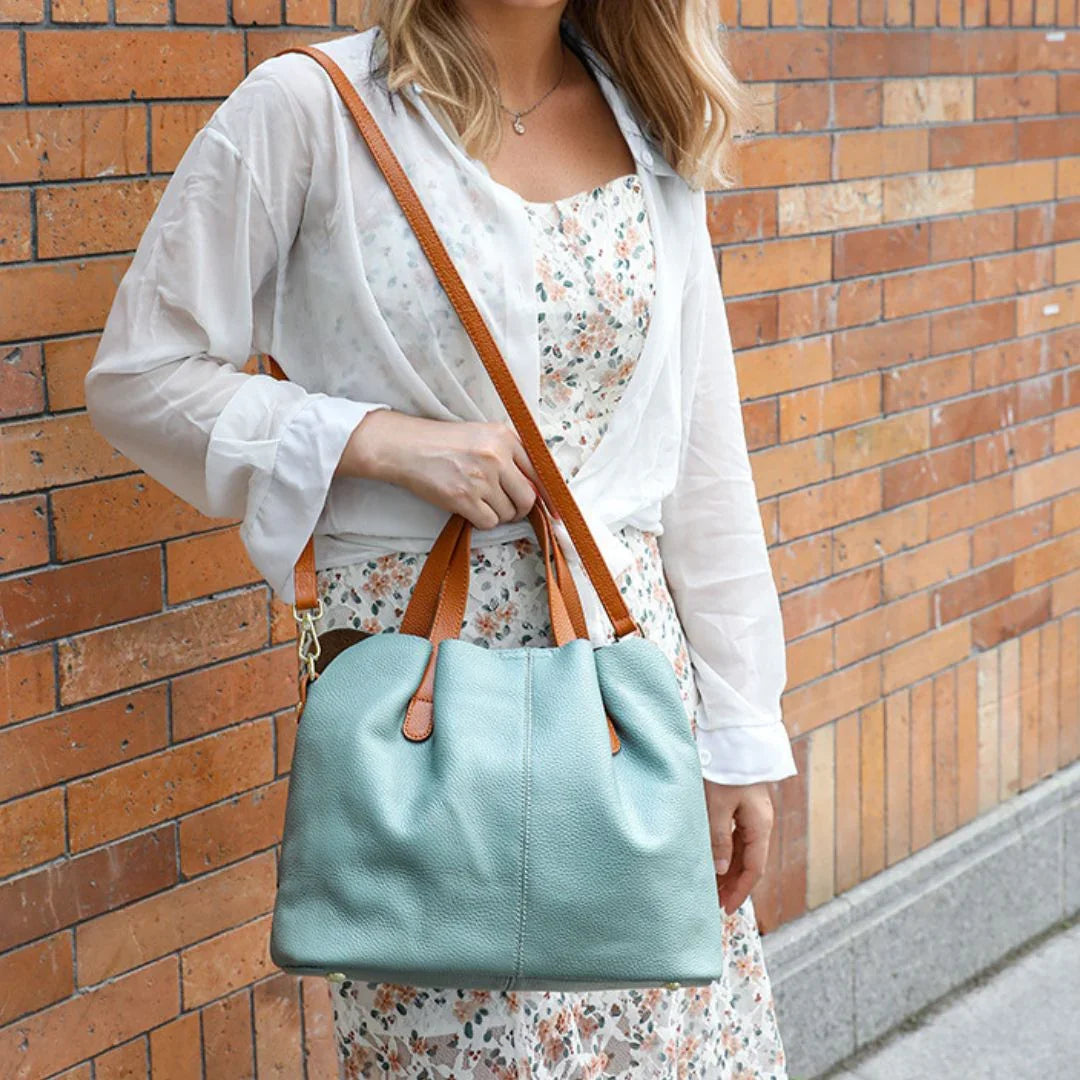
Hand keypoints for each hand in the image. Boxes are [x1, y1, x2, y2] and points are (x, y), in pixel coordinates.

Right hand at [337, 409, 544, 529]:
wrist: (406, 447)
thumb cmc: (442, 442)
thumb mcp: (481, 435)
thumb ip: (509, 454)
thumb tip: (535, 487)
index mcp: (505, 437)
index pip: (539, 472)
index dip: (546, 495)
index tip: (553, 510)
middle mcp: (496, 456)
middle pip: (528, 497)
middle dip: (521, 509)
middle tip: (508, 508)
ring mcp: (481, 477)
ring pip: (508, 513)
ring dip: (497, 514)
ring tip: (479, 501)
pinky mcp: (464, 497)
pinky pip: (488, 522)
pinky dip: (481, 521)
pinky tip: (470, 508)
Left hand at [703, 780, 774, 915]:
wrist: (734, 739)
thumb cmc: (725, 770)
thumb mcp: (717, 806)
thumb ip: (718, 838)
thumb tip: (720, 870)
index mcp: (760, 825)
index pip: (754, 868)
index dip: (741, 890)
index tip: (726, 908)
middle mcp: (760, 822)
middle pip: (750, 861)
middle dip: (734, 884)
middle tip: (715, 903)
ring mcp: (753, 814)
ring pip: (743, 850)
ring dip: (729, 869)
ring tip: (712, 886)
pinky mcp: (743, 806)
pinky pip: (738, 837)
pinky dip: (727, 852)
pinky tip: (714, 860)